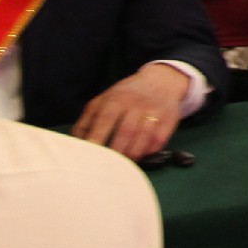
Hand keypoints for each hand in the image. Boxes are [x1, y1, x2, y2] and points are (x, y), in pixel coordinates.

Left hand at [74, 63, 190, 159]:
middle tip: (108, 166)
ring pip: (144, 137)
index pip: (106, 119)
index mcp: (118, 98)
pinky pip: (159, 140)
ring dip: (133, 154)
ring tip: (124, 165)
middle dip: (116, 152)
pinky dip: (149, 151)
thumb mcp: (104, 100)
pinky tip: (141, 154)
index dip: (97, 137)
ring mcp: (155, 111)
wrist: (162, 81)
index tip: (90, 155)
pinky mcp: (170, 119)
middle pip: (126, 131)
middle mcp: (138, 103)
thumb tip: (77, 142)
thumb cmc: (126, 94)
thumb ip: (87, 119)